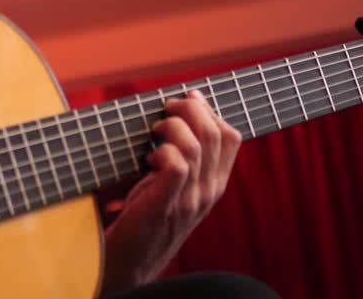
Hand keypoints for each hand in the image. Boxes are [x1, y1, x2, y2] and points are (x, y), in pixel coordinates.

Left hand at [101, 90, 241, 291]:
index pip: (231, 135)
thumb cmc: (144, 215)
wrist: (131, 261)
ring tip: (153, 133)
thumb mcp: (173, 184)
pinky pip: (178, 165)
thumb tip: (178, 110)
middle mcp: (209, 190)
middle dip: (189, 109)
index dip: (208, 110)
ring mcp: (192, 200)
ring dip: (171, 127)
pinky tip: (147, 158)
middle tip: (165, 110)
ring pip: (196, 144)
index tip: (185, 101)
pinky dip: (162, 151)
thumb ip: (183, 156)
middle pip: (216, 132)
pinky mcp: (168, 205)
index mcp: (215, 183)